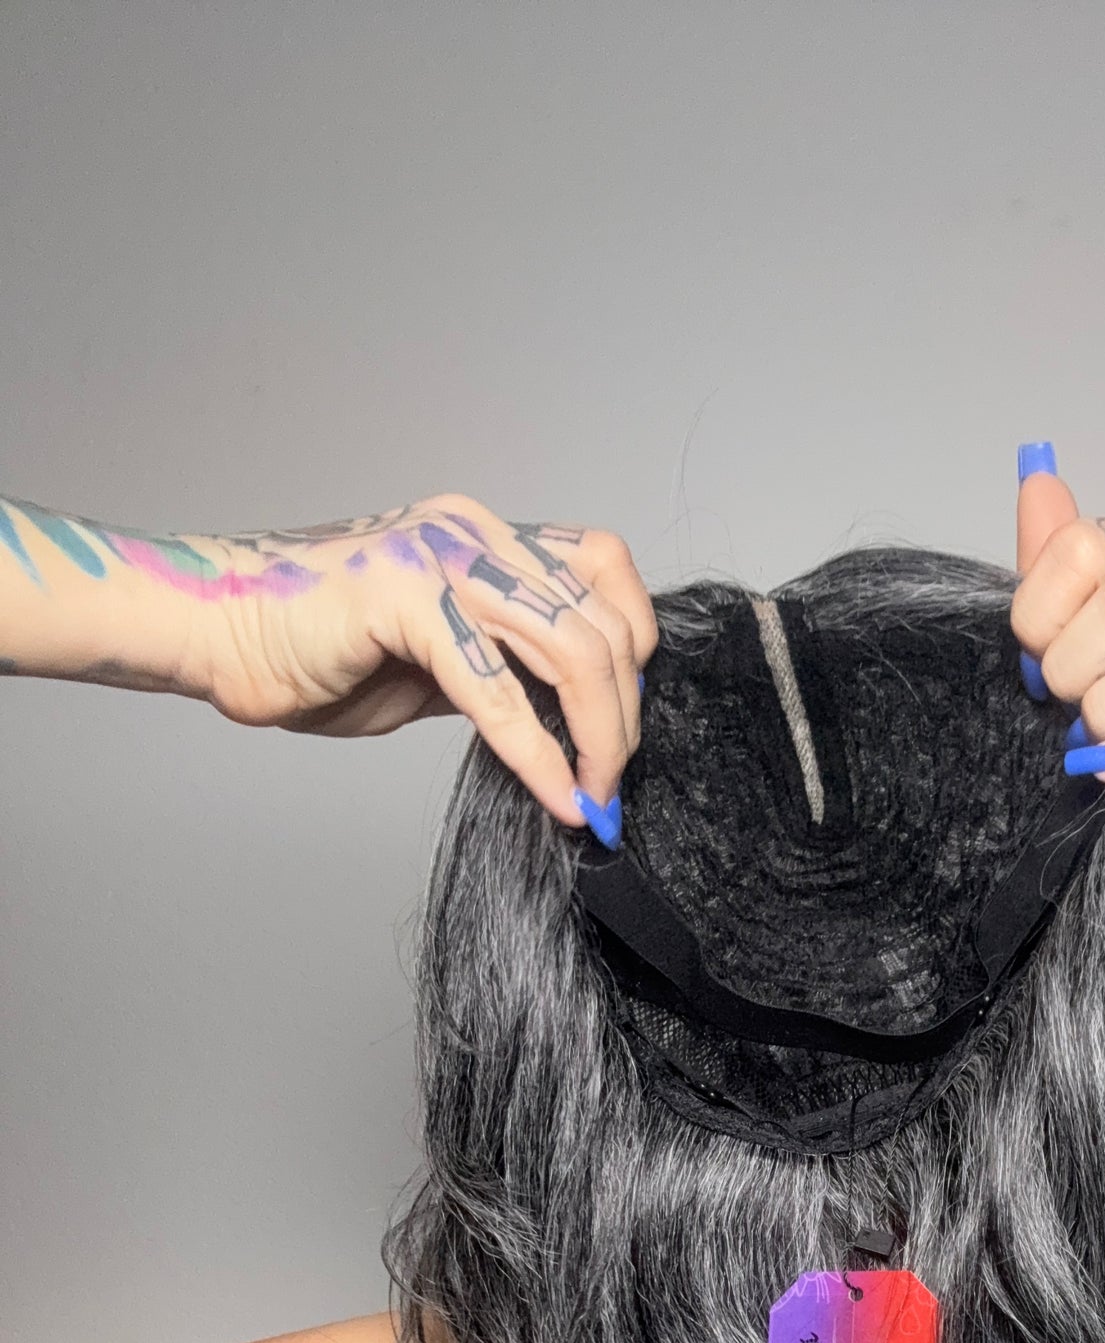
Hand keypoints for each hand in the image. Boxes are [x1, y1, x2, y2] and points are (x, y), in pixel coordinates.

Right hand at [177, 496, 656, 832]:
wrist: (219, 636)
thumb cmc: (315, 652)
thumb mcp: (438, 663)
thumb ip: (504, 669)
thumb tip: (571, 722)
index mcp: (485, 536)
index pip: (604, 572)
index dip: (634, 651)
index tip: (621, 727)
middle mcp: (473, 532)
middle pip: (600, 621)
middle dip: (623, 715)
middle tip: (612, 784)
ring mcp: (440, 557)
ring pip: (569, 649)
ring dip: (599, 737)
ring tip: (594, 795)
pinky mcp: (405, 598)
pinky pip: (497, 689)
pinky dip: (538, 754)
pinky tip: (557, 796)